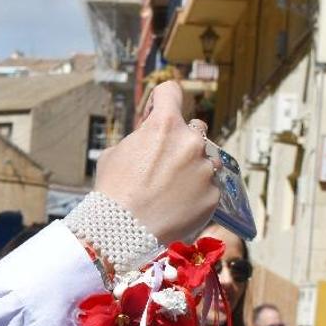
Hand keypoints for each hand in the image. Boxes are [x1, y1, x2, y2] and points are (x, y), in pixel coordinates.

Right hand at [93, 81, 220, 245]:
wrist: (123, 233)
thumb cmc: (112, 192)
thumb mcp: (113, 155)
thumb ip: (137, 139)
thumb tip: (146, 139)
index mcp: (164, 125)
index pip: (171, 92)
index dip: (163, 99)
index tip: (160, 107)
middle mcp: (191, 142)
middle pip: (195, 128)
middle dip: (182, 140)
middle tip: (165, 162)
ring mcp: (205, 169)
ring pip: (206, 160)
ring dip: (193, 168)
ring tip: (171, 190)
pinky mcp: (213, 195)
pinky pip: (209, 187)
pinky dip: (196, 195)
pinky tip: (176, 206)